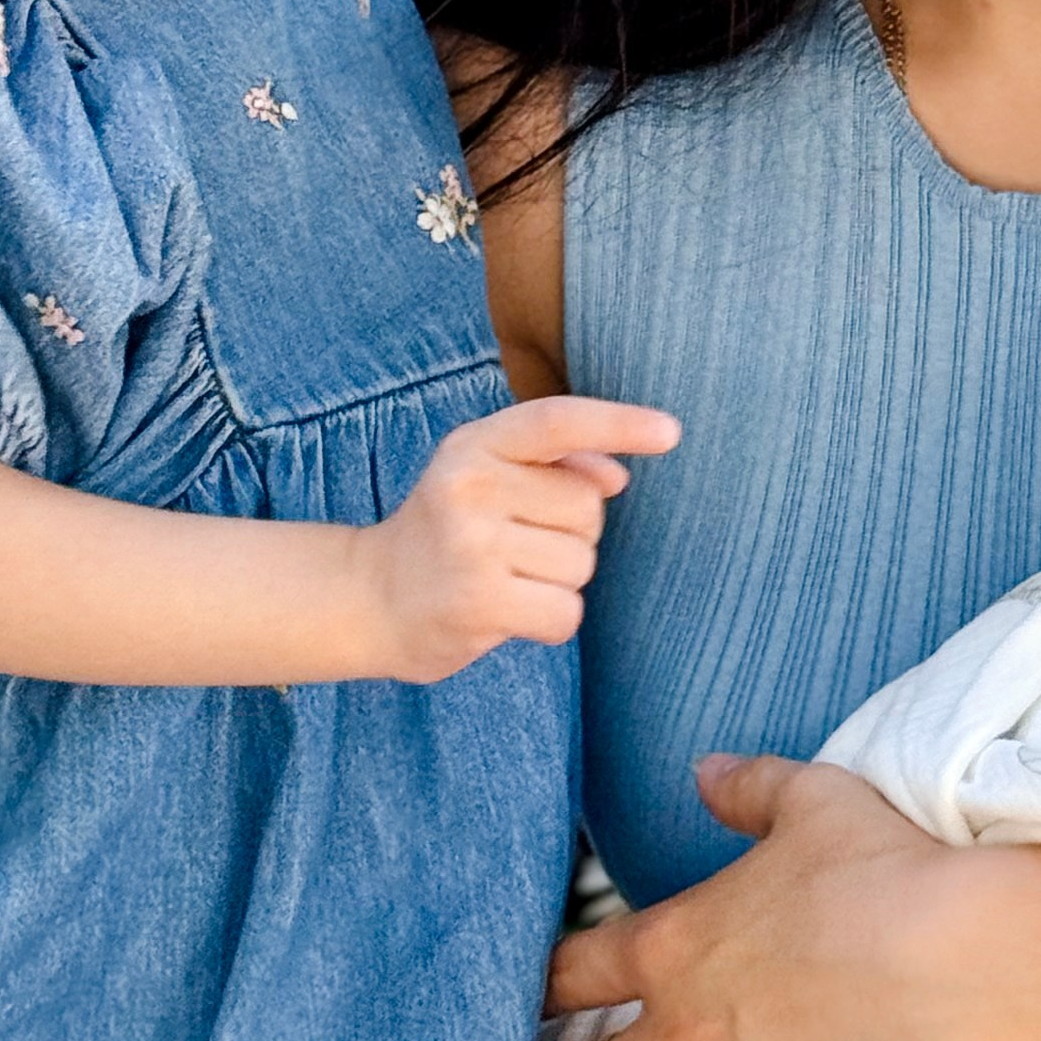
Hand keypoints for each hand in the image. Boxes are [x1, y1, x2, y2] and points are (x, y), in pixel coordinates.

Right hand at [360, 397, 678, 680]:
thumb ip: (553, 463)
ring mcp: (472, 546)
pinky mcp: (479, 604)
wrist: (370, 599)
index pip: (556, 421)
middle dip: (571, 533)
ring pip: (581, 564)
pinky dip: (550, 619)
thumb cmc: (447, 531)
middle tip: (513, 544)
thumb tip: (617, 475)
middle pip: (587, 507)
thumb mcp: (484, 475)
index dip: (618, 423)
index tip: (671, 432)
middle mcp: (470, 486)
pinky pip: (566, 612)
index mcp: (473, 445)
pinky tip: (510, 613)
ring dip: (557, 581)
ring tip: (504, 577)